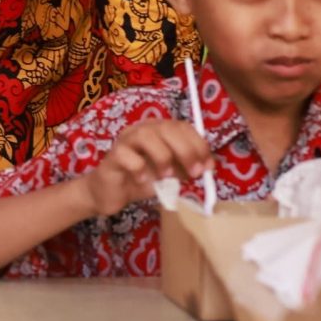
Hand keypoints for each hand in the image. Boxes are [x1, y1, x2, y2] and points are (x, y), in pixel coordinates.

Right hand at [84, 117, 214, 217]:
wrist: (112, 194)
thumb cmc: (142, 179)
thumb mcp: (171, 174)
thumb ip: (186, 167)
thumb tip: (207, 167)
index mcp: (159, 130)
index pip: (182, 126)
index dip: (198, 144)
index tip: (208, 166)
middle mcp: (142, 129)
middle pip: (166, 128)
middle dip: (185, 150)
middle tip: (195, 172)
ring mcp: (126, 140)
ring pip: (146, 135)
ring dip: (163, 156)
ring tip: (167, 176)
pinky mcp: (112, 156)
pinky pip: (126, 155)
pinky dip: (139, 168)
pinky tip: (142, 180)